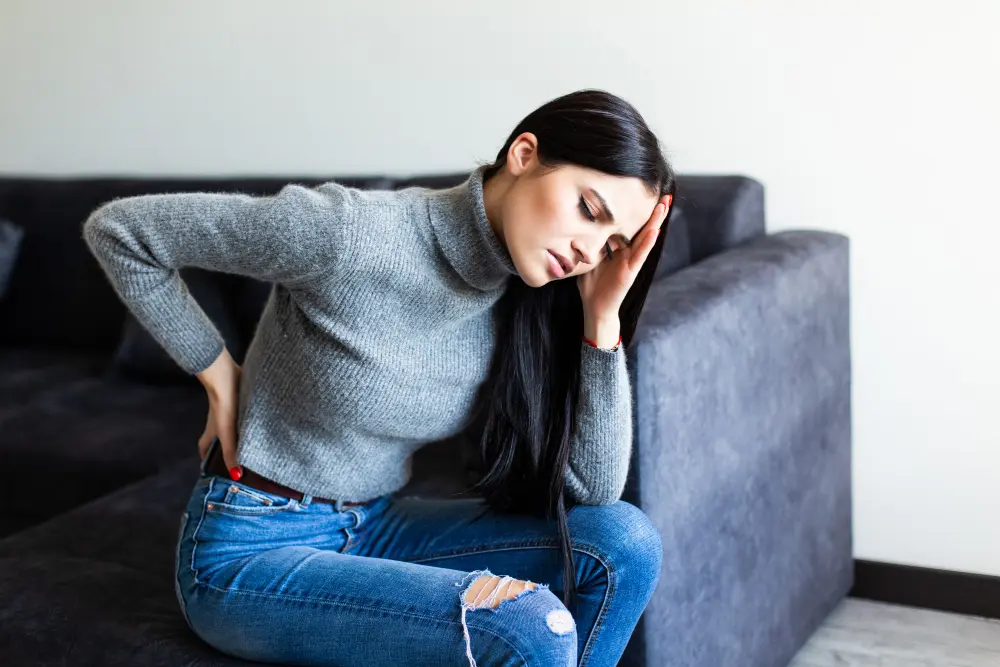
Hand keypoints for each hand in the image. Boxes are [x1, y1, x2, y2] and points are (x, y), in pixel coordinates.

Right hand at [195, 347, 242, 479]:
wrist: (226, 377)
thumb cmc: (223, 406)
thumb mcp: (227, 433)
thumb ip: (230, 453)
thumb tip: (236, 476)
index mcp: (213, 430)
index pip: (204, 446)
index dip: (205, 457)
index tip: (210, 467)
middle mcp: (220, 420)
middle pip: (219, 436)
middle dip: (226, 446)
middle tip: (239, 457)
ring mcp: (230, 408)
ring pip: (233, 424)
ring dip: (240, 432)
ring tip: (255, 442)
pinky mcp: (241, 398)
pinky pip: (245, 411)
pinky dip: (250, 418)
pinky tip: (263, 422)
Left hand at [576, 194, 671, 319]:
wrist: (595, 309)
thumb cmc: (592, 285)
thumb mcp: (588, 258)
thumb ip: (590, 243)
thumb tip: (580, 224)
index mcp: (619, 249)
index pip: (629, 225)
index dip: (637, 210)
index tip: (644, 192)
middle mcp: (628, 253)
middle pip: (642, 228)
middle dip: (653, 211)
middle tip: (664, 193)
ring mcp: (631, 262)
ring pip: (646, 238)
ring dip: (655, 222)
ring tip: (664, 205)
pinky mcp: (630, 272)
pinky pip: (640, 256)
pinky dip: (647, 243)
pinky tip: (655, 231)